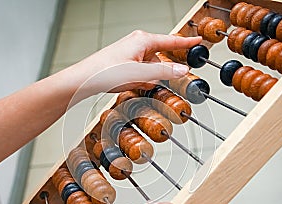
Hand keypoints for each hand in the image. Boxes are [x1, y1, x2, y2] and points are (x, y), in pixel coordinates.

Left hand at [54, 31, 201, 98]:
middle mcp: (137, 44)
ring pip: (150, 68)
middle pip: (160, 58)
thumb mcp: (139, 73)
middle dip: (159, 73)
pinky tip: (129, 85)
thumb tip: (182, 70)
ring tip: (133, 83)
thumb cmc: (105, 71)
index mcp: (143, 40)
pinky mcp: (124, 63)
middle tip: (153, 81)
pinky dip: (139, 80)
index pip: (171, 41)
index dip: (186, 43)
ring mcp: (130, 53)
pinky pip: (140, 72)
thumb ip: (163, 72)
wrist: (83, 79)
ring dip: (147, 79)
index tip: (198, 42)